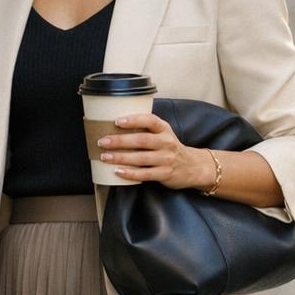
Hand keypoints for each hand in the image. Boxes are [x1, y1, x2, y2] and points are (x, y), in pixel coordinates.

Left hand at [97, 112, 212, 190]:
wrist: (192, 166)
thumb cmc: (170, 148)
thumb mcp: (163, 134)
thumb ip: (145, 129)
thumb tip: (115, 126)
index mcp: (164, 129)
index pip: (150, 120)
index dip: (133, 120)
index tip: (117, 121)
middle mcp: (166, 142)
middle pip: (141, 140)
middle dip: (120, 141)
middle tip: (103, 142)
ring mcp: (166, 159)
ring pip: (141, 158)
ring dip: (121, 157)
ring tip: (105, 157)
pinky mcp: (165, 174)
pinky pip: (145, 174)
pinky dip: (130, 173)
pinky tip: (118, 172)